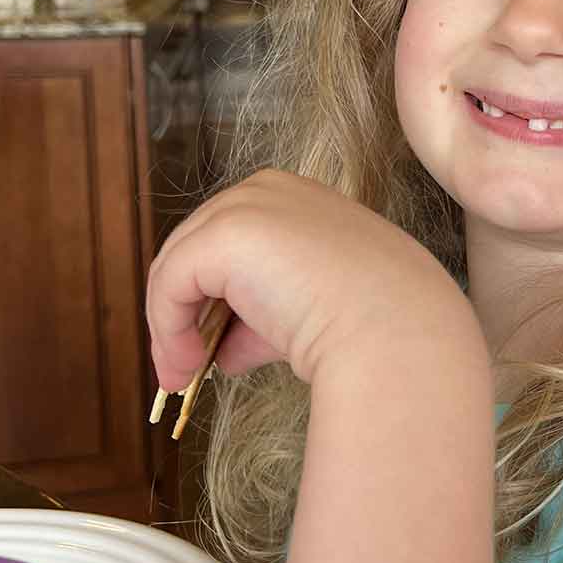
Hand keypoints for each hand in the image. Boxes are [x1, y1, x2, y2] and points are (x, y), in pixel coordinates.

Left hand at [146, 170, 475, 391]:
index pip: (231, 245)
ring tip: (182, 374)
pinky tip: (187, 365)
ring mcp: (248, 204)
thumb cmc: (373, 325)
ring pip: (178, 265)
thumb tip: (222, 351)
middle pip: (197, 250)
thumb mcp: (309, 309)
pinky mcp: (226, 233)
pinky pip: (170, 283)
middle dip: (184, 311)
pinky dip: (167, 328)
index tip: (210, 349)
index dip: (213, 298)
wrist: (395, 331)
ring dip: (171, 325)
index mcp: (298, 199)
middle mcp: (270, 189)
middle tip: (183, 367)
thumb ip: (261, 319)